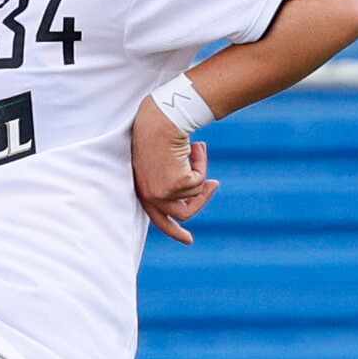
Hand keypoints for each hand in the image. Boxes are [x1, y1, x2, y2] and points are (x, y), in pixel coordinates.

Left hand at [131, 96, 219, 244]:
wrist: (162, 118)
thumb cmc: (161, 131)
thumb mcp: (163, 158)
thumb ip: (171, 176)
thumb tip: (201, 187)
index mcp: (142, 188)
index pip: (157, 216)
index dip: (173, 229)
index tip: (188, 240)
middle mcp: (149, 195)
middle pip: (182, 214)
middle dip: (201, 201)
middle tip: (215, 184)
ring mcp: (161, 193)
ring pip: (195, 196)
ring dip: (201, 171)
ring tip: (195, 149)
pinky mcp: (175, 186)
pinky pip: (200, 183)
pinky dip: (202, 164)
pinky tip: (195, 148)